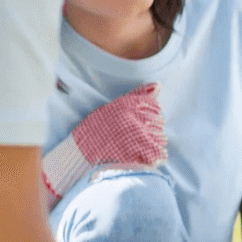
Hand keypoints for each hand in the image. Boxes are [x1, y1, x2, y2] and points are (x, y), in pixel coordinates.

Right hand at [43, 84, 165, 207]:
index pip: (154, 106)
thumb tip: (158, 85)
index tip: (145, 121)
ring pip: (161, 137)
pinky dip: (157, 156)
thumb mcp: (111, 108)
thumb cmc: (94, 131)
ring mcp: (138, 136)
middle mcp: (134, 118)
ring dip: (154, 142)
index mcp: (126, 106)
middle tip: (140, 136)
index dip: (152, 114)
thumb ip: (136, 95)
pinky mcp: (141, 153)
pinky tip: (146, 157)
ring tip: (140, 146)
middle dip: (154, 128)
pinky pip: (161, 153)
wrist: (81, 156)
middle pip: (159, 121)